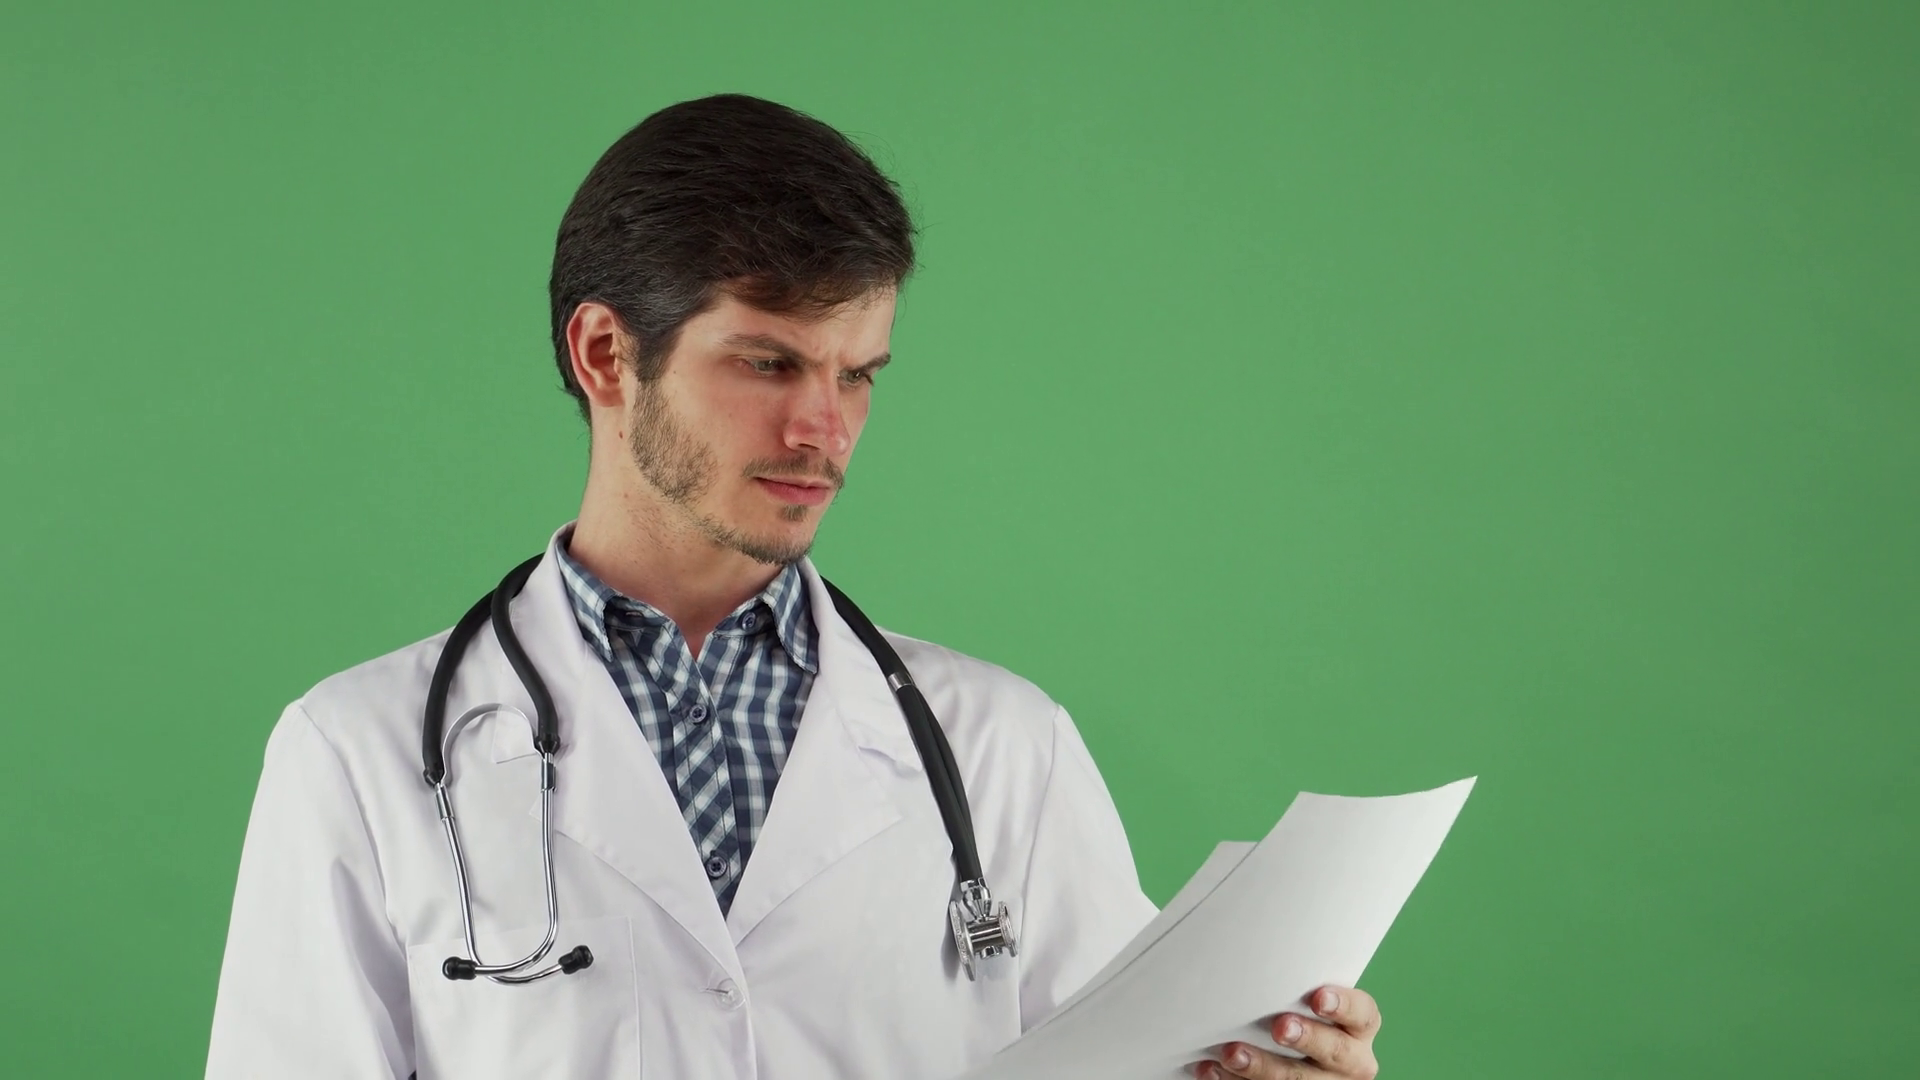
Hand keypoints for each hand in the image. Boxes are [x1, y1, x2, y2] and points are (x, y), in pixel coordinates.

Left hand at [1193, 985, 1380, 1079]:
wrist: (1299, 1053)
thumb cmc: (1299, 1012)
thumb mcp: (1308, 1000)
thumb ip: (1296, 988)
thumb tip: (1252, 953)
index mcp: (1357, 1027)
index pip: (1362, 1014)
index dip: (1344, 1005)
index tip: (1319, 998)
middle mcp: (1350, 1059)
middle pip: (1334, 1051)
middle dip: (1306, 1038)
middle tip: (1279, 1027)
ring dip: (1262, 1067)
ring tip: (1232, 1054)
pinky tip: (1213, 1069)